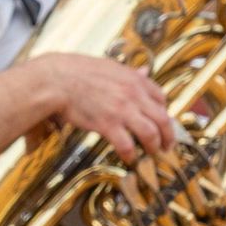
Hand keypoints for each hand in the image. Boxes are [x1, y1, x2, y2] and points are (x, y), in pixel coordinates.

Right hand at [30, 53, 173, 162]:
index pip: (161, 98)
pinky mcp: (107, 124)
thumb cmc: (78, 72)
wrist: (57, 80)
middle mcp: (133, 95)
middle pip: (163, 119)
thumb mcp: (110, 67)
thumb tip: (145, 72)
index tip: (160, 121)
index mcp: (135, 80)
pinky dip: (131, 155)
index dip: (163, 112)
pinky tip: (129, 158)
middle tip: (167, 145)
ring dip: (154, 146)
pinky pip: (127, 145)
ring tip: (151, 153)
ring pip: (151, 134)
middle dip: (168, 136)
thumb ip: (130, 73)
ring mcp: (122, 110)